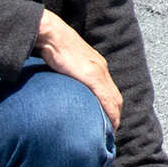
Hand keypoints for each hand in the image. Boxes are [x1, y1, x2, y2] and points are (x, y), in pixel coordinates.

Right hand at [34, 8, 121, 128]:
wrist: (51, 34)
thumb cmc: (53, 46)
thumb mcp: (64, 61)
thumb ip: (68, 73)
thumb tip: (60, 83)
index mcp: (96, 65)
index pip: (109, 90)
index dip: (111, 106)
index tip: (107, 120)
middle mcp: (101, 68)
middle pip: (115, 97)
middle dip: (115, 114)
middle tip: (110, 130)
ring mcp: (98, 71)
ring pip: (114, 100)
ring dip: (114, 117)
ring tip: (110, 131)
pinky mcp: (92, 75)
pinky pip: (107, 99)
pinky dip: (110, 113)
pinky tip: (110, 124)